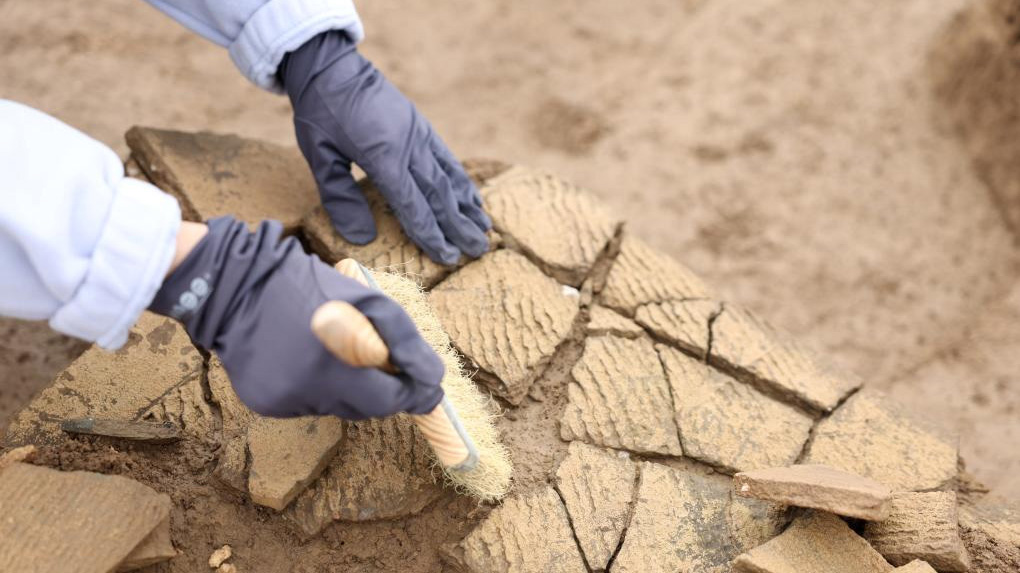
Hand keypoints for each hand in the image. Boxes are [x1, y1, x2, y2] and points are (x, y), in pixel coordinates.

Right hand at [149, 216, 444, 418]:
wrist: (235, 286)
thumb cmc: (310, 287)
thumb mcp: (369, 301)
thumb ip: (404, 342)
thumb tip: (434, 379)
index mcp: (336, 365)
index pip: (390, 401)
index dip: (413, 395)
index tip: (428, 388)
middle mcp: (308, 393)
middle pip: (366, 409)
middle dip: (381, 389)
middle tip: (382, 361)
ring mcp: (283, 402)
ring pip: (337, 407)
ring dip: (348, 387)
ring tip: (334, 350)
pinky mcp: (264, 403)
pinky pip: (307, 404)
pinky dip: (316, 387)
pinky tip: (304, 358)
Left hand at [279, 30, 490, 265]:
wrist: (332, 66)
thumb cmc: (320, 113)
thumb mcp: (319, 156)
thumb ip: (339, 198)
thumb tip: (361, 238)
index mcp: (382, 157)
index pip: (413, 205)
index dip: (431, 235)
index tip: (447, 258)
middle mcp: (409, 147)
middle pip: (439, 196)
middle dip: (459, 227)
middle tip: (477, 252)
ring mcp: (419, 135)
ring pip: (449, 178)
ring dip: (468, 207)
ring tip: (485, 230)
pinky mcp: (422, 127)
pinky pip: (447, 159)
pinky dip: (462, 181)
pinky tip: (473, 198)